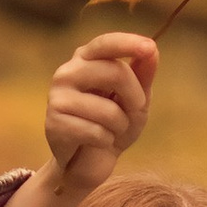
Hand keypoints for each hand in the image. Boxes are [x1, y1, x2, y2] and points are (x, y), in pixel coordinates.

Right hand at [0, 34, 156, 206]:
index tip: (149, 48)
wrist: (87, 162)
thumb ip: (143, 75)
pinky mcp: (54, 124)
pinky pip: (96, 132)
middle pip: (115, 73)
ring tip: (111, 130)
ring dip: (120, 125)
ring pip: (108, 109)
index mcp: (86, 59)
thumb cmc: (113, 124)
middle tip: (134, 111)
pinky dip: (105, 141)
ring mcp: (57, 97)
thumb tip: (153, 50)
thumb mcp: (135, 99)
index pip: (106, 44)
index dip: (128, 44)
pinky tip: (96, 142)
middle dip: (135, 97)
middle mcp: (67, 72)